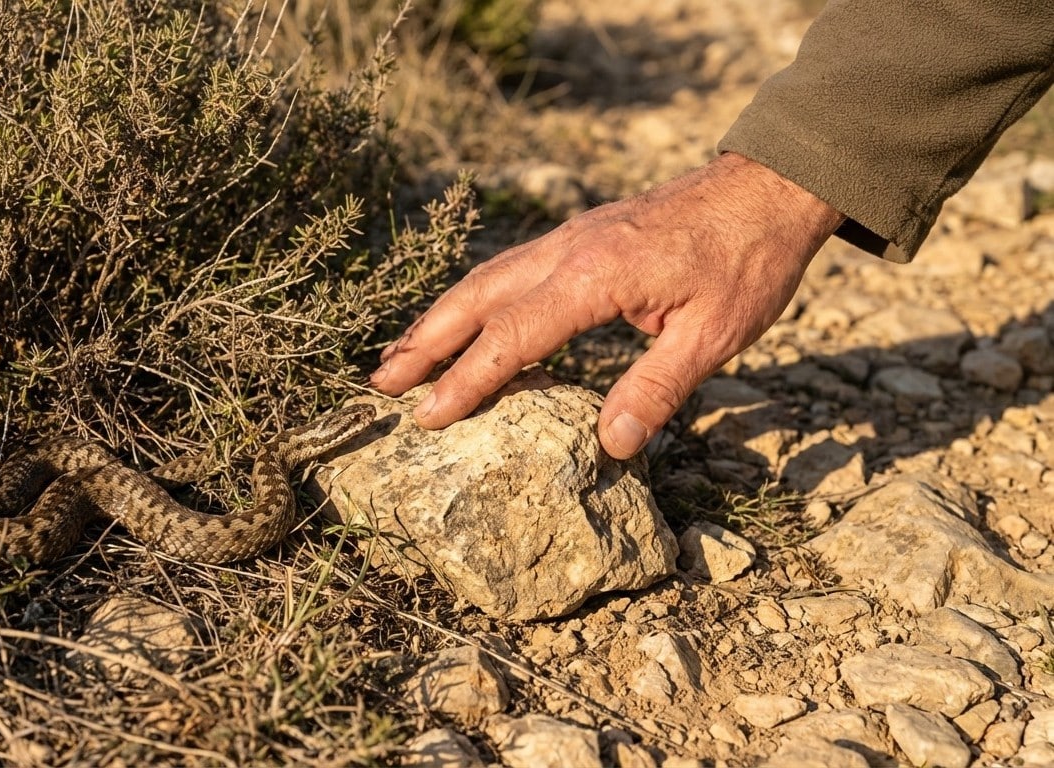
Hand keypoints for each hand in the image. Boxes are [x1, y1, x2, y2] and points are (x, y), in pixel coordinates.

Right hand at [370, 152, 844, 458]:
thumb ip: (657, 389)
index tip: (426, 418)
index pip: (510, 337)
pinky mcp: (579, 236)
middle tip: (379, 385)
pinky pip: (507, 269)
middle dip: (423, 344)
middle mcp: (566, 251)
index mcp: (594, 277)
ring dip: (438, 318)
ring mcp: (568, 238)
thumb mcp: (714, 335)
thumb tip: (612, 446)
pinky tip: (464, 320)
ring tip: (401, 355)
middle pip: (475, 300)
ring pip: (484, 279)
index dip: (465, 382)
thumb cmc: (747, 261)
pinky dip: (472, 300)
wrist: (769, 186)